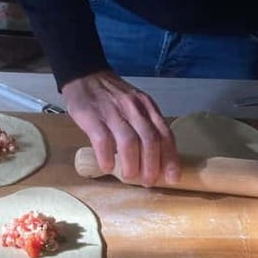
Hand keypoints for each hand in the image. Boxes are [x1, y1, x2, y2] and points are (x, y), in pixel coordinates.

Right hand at [62, 70, 179, 185]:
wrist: (84, 74)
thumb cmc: (111, 96)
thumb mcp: (135, 105)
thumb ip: (146, 125)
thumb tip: (155, 159)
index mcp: (147, 107)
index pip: (165, 134)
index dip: (170, 158)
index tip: (172, 178)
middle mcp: (134, 108)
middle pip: (150, 141)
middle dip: (152, 166)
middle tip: (147, 182)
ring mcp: (113, 112)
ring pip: (129, 142)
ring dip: (131, 165)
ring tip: (129, 177)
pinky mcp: (92, 116)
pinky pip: (103, 140)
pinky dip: (107, 157)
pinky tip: (107, 167)